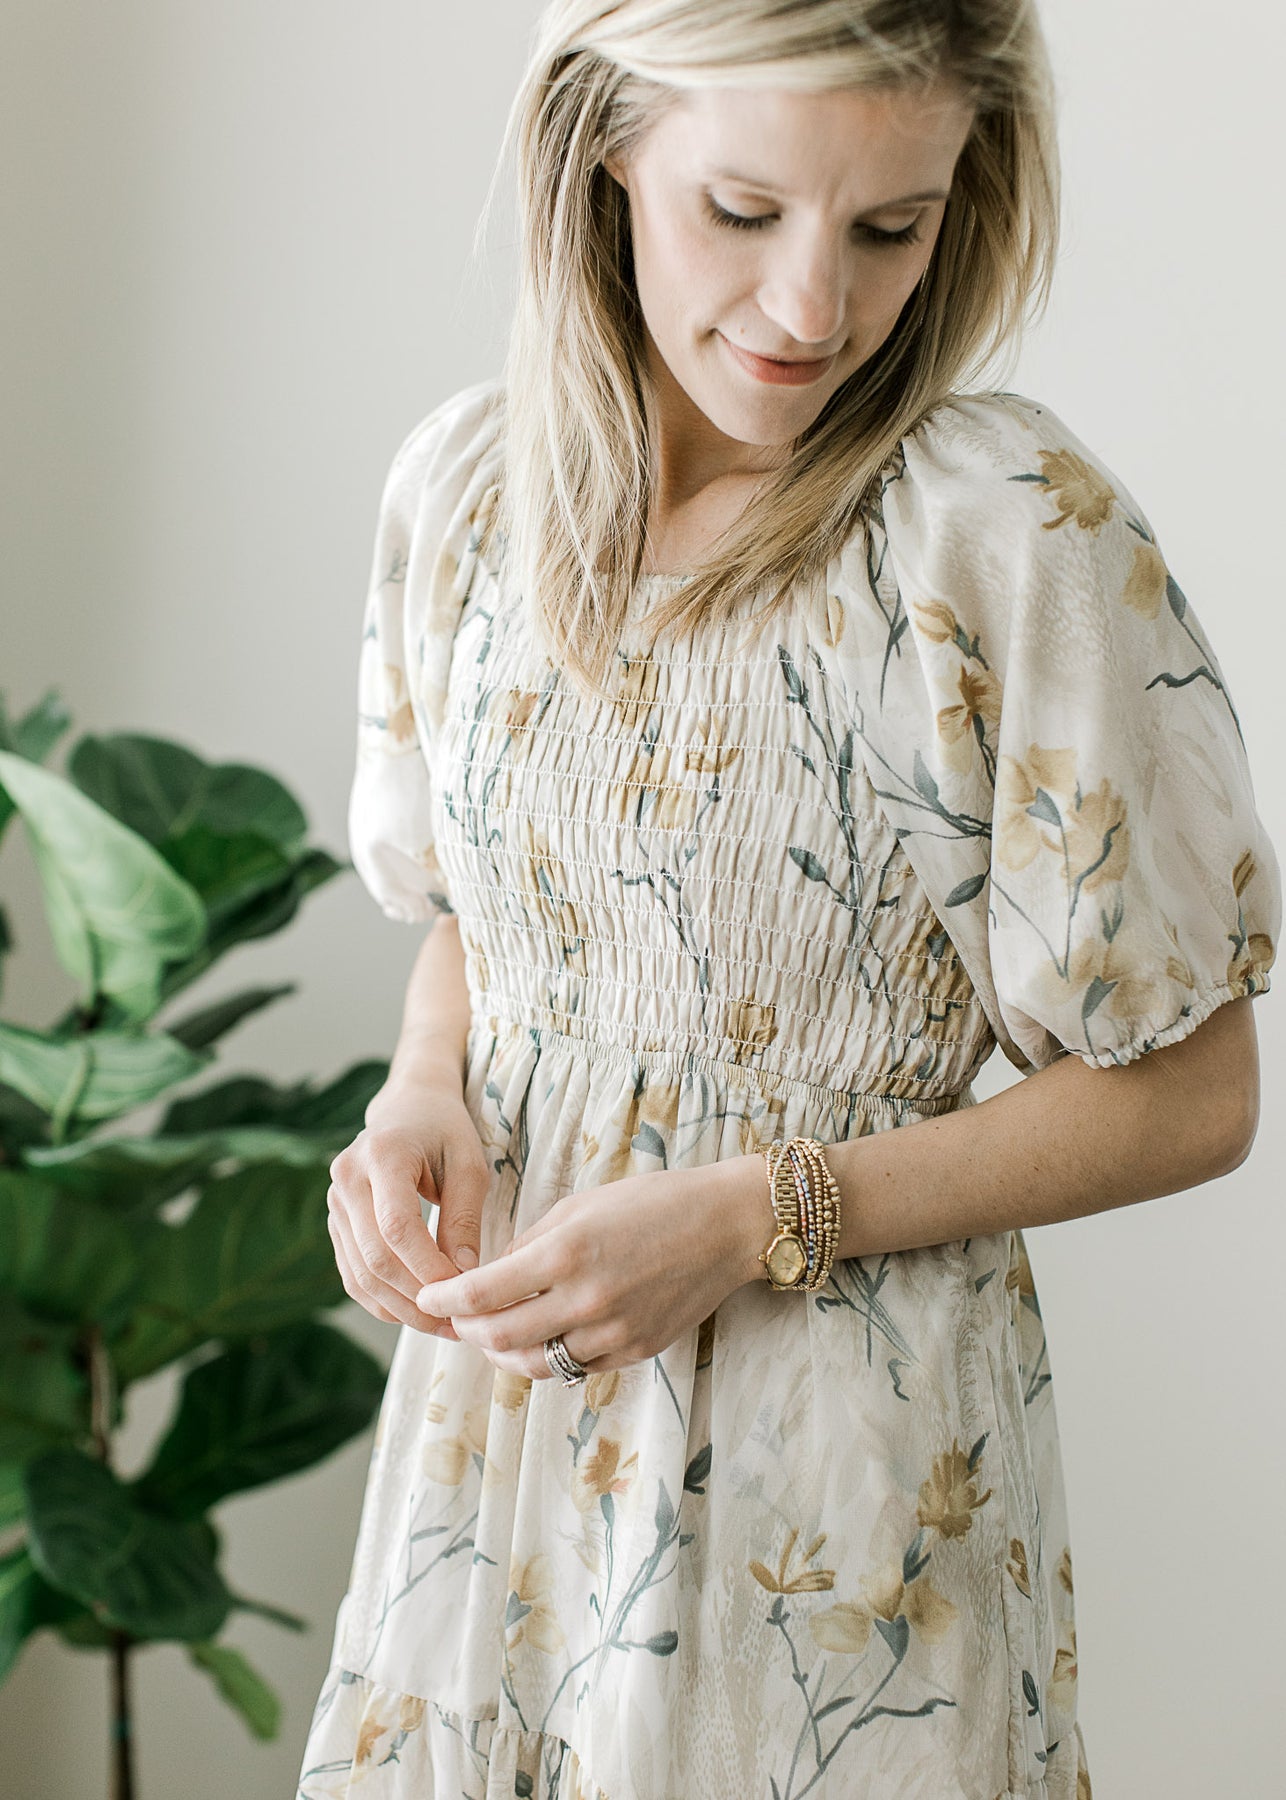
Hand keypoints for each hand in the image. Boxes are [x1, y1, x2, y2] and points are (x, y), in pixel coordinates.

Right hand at [327, 1086, 490, 1339]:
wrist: (406, 1107)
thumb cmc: (445, 1131)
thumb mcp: (469, 1164)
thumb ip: (464, 1219)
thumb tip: (464, 1278)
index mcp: (383, 1154)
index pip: (397, 1226)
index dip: (429, 1267)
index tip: (463, 1293)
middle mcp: (347, 1178)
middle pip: (375, 1256)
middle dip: (417, 1298)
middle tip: (457, 1324)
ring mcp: (334, 1202)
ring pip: (360, 1274)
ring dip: (401, 1308)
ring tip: (442, 1326)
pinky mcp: (336, 1223)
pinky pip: (353, 1274)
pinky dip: (382, 1302)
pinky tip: (414, 1315)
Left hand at [414, 1156, 766, 1376]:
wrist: (725, 1226)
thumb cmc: (652, 1203)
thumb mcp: (580, 1207)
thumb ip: (531, 1245)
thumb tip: (490, 1277)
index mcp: (566, 1253)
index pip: (482, 1294)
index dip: (445, 1301)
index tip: (428, 1297)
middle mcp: (587, 1299)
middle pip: (500, 1338)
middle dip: (467, 1332)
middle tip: (455, 1320)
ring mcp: (613, 1332)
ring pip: (535, 1365)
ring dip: (503, 1354)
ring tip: (493, 1336)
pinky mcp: (635, 1352)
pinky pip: (576, 1368)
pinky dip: (549, 1357)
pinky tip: (542, 1338)